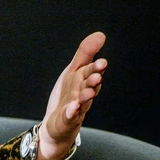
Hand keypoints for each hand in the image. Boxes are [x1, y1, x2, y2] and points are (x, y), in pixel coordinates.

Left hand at [39, 32, 107, 159]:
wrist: (57, 124)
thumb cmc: (68, 95)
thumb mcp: (74, 71)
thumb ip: (85, 54)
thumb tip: (101, 34)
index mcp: (83, 82)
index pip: (90, 73)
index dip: (95, 68)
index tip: (102, 62)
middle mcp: (82, 95)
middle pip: (88, 87)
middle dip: (93, 81)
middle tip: (97, 75)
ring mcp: (75, 109)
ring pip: (82, 102)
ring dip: (86, 97)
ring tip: (88, 92)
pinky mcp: (66, 121)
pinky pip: (69, 117)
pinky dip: (71, 112)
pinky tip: (72, 108)